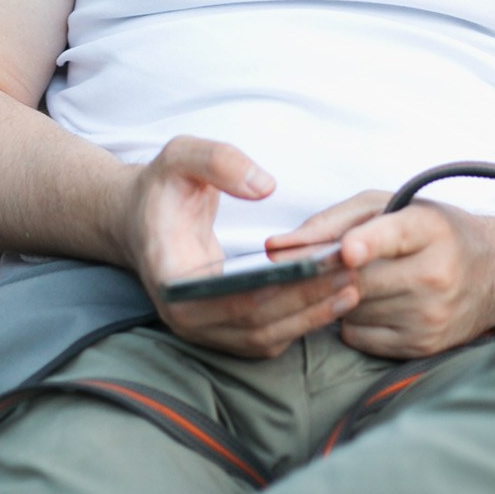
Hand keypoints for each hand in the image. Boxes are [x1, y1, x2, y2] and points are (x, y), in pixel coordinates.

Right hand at [123, 136, 358, 359]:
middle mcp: (184, 314)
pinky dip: (301, 321)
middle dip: (305, 300)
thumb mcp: (181, 155)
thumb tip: (264, 186)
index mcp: (171, 275)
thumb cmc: (163, 188)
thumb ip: (218, 161)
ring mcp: (203, 328)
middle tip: (350, 274)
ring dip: (310, 315)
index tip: (316, 267)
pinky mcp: (223, 331)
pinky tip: (333, 296)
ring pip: (264, 337)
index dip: (273, 288)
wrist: (142, 219)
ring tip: (352, 285)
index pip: (226, 298)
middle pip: (253, 323)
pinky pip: (267, 337)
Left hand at [273, 193, 494, 358]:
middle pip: (359, 280)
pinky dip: (352, 322)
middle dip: (323, 274)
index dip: (368, 242)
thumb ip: (335, 219)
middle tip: (298, 266)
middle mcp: (435, 274)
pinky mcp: (424, 346)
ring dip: (340, 297)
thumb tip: (279, 247)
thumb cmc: (436, 231)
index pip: (394, 235)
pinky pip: (359, 337)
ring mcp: (431, 316)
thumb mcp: (393, 205)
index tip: (348, 250)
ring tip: (358, 279)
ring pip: (352, 310)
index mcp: (429, 229)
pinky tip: (371, 304)